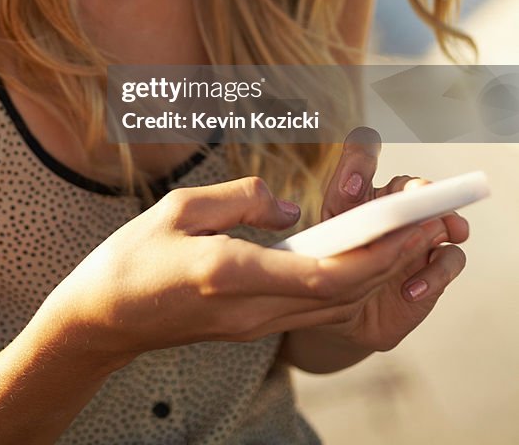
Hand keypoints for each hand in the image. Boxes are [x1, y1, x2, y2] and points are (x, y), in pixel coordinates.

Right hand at [36, 174, 457, 370]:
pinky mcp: (251, 326)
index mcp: (232, 273)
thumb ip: (240, 198)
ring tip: (400, 232)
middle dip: (392, 259)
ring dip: (374, 272)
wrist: (102, 320)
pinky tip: (354, 253)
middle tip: (423, 220)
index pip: (326, 273)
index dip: (377, 250)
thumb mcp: (179, 208)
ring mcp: (253, 325)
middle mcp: (252, 309)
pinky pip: (312, 308)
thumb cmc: (131, 258)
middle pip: (343, 295)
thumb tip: (288, 205)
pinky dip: (345, 282)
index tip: (408, 221)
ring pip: (333, 306)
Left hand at [315, 127, 468, 351]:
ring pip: (444, 218)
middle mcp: (398, 206)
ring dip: (442, 223)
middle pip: (414, 187)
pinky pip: (450, 259)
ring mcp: (422, 235)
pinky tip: (410, 288)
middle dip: (417, 190)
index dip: (360, 162)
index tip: (351, 184)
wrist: (346, 318)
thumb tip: (352, 188)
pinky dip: (434, 274)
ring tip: (431, 234)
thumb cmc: (337, 271)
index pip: (362, 159)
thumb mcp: (327, 241)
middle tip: (417, 196)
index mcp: (363, 192)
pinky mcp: (437, 266)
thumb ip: (339, 213)